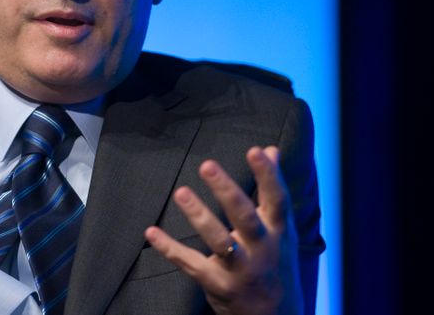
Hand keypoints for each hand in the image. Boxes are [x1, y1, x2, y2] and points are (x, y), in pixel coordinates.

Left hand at [145, 147, 302, 314]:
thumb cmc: (276, 262)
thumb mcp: (282, 228)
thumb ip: (272, 189)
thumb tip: (271, 149)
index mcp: (278, 232)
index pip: (277, 200)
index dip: (268, 175)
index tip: (255, 151)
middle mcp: (262, 250)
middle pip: (245, 218)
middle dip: (226, 191)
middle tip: (207, 166)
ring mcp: (240, 269)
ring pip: (218, 241)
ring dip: (198, 216)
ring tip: (181, 192)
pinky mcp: (218, 284)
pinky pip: (190, 263)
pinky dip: (169, 247)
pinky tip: (151, 231)